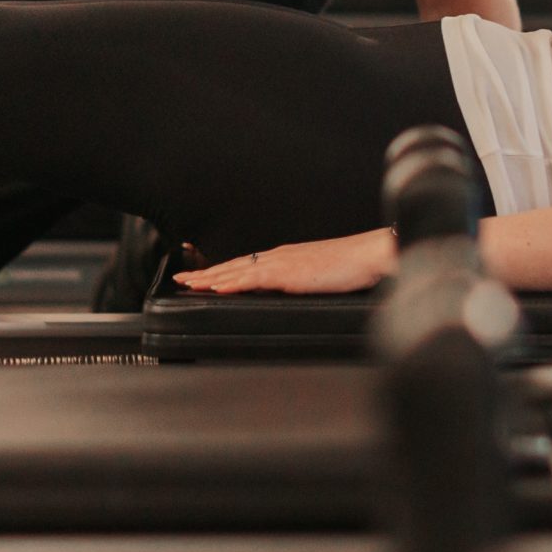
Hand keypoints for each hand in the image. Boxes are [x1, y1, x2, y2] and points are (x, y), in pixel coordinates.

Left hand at [171, 228, 396, 293]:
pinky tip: (217, 287)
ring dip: (210, 276)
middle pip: (235, 264)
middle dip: (205, 272)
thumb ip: (302, 284)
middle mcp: (279, 256)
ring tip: (188, 283)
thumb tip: (292, 295)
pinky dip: (233, 282)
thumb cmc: (352, 268)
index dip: (222, 270)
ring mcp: (283, 262)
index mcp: (286, 258)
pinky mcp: (289, 272)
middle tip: (181, 278)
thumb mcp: (320, 278)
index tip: (201, 276)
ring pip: (238, 269)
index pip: (247, 264)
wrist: (370, 255)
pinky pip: (254, 278)